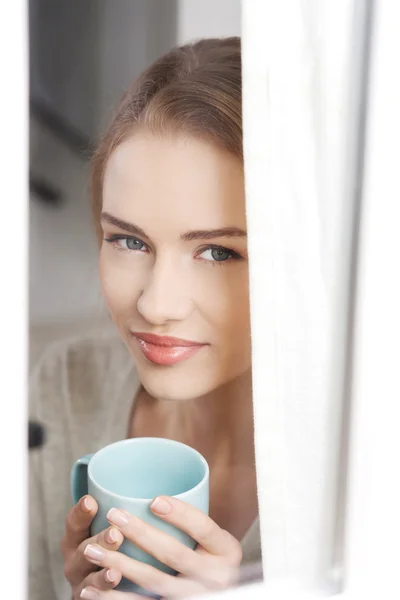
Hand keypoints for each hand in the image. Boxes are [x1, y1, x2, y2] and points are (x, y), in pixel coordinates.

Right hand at [61, 495, 125, 598]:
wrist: (108, 590)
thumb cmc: (112, 548)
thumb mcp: (109, 529)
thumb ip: (120, 515)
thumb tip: (154, 493)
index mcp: (78, 539)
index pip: (75, 523)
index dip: (81, 512)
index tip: (91, 500)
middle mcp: (76, 561)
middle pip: (83, 551)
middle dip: (99, 542)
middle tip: (115, 534)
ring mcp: (82, 584)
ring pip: (89, 580)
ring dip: (101, 576)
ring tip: (114, 573)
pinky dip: (105, 599)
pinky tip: (115, 592)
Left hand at [79, 496, 242, 598]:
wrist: (213, 592)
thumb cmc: (207, 557)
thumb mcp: (214, 540)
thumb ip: (194, 521)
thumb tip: (152, 487)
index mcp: (226, 550)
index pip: (203, 527)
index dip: (180, 513)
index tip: (154, 500)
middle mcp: (215, 577)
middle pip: (173, 553)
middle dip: (140, 533)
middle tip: (113, 515)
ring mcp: (195, 596)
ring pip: (152, 581)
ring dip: (118, 564)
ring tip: (91, 549)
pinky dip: (113, 599)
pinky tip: (90, 590)